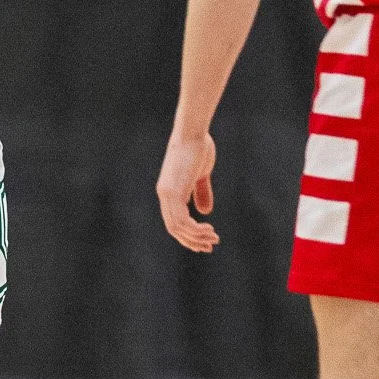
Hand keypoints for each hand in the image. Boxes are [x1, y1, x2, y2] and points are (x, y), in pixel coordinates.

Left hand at [157, 130, 218, 252]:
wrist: (192, 133)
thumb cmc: (198, 148)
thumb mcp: (200, 174)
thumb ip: (201, 191)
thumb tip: (205, 211)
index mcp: (169, 191)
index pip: (174, 222)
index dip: (188, 235)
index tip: (205, 241)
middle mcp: (164, 194)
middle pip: (174, 229)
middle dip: (192, 241)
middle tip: (210, 246)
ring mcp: (167, 194)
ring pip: (178, 228)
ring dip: (196, 237)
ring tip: (213, 238)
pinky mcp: (173, 192)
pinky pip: (182, 220)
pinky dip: (195, 230)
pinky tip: (209, 230)